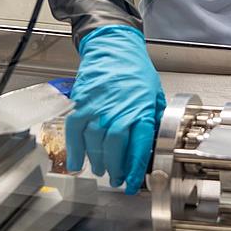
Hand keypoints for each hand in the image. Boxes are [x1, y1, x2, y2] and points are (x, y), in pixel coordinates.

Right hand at [66, 25, 164, 193]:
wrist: (113, 47)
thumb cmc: (135, 69)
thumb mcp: (154, 93)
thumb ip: (154, 118)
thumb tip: (155, 141)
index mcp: (141, 109)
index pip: (139, 146)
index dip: (135, 169)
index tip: (133, 183)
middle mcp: (119, 109)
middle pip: (114, 147)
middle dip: (114, 168)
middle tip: (115, 178)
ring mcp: (98, 105)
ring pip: (94, 141)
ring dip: (95, 160)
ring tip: (99, 170)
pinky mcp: (81, 101)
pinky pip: (74, 130)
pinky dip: (74, 148)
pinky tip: (76, 161)